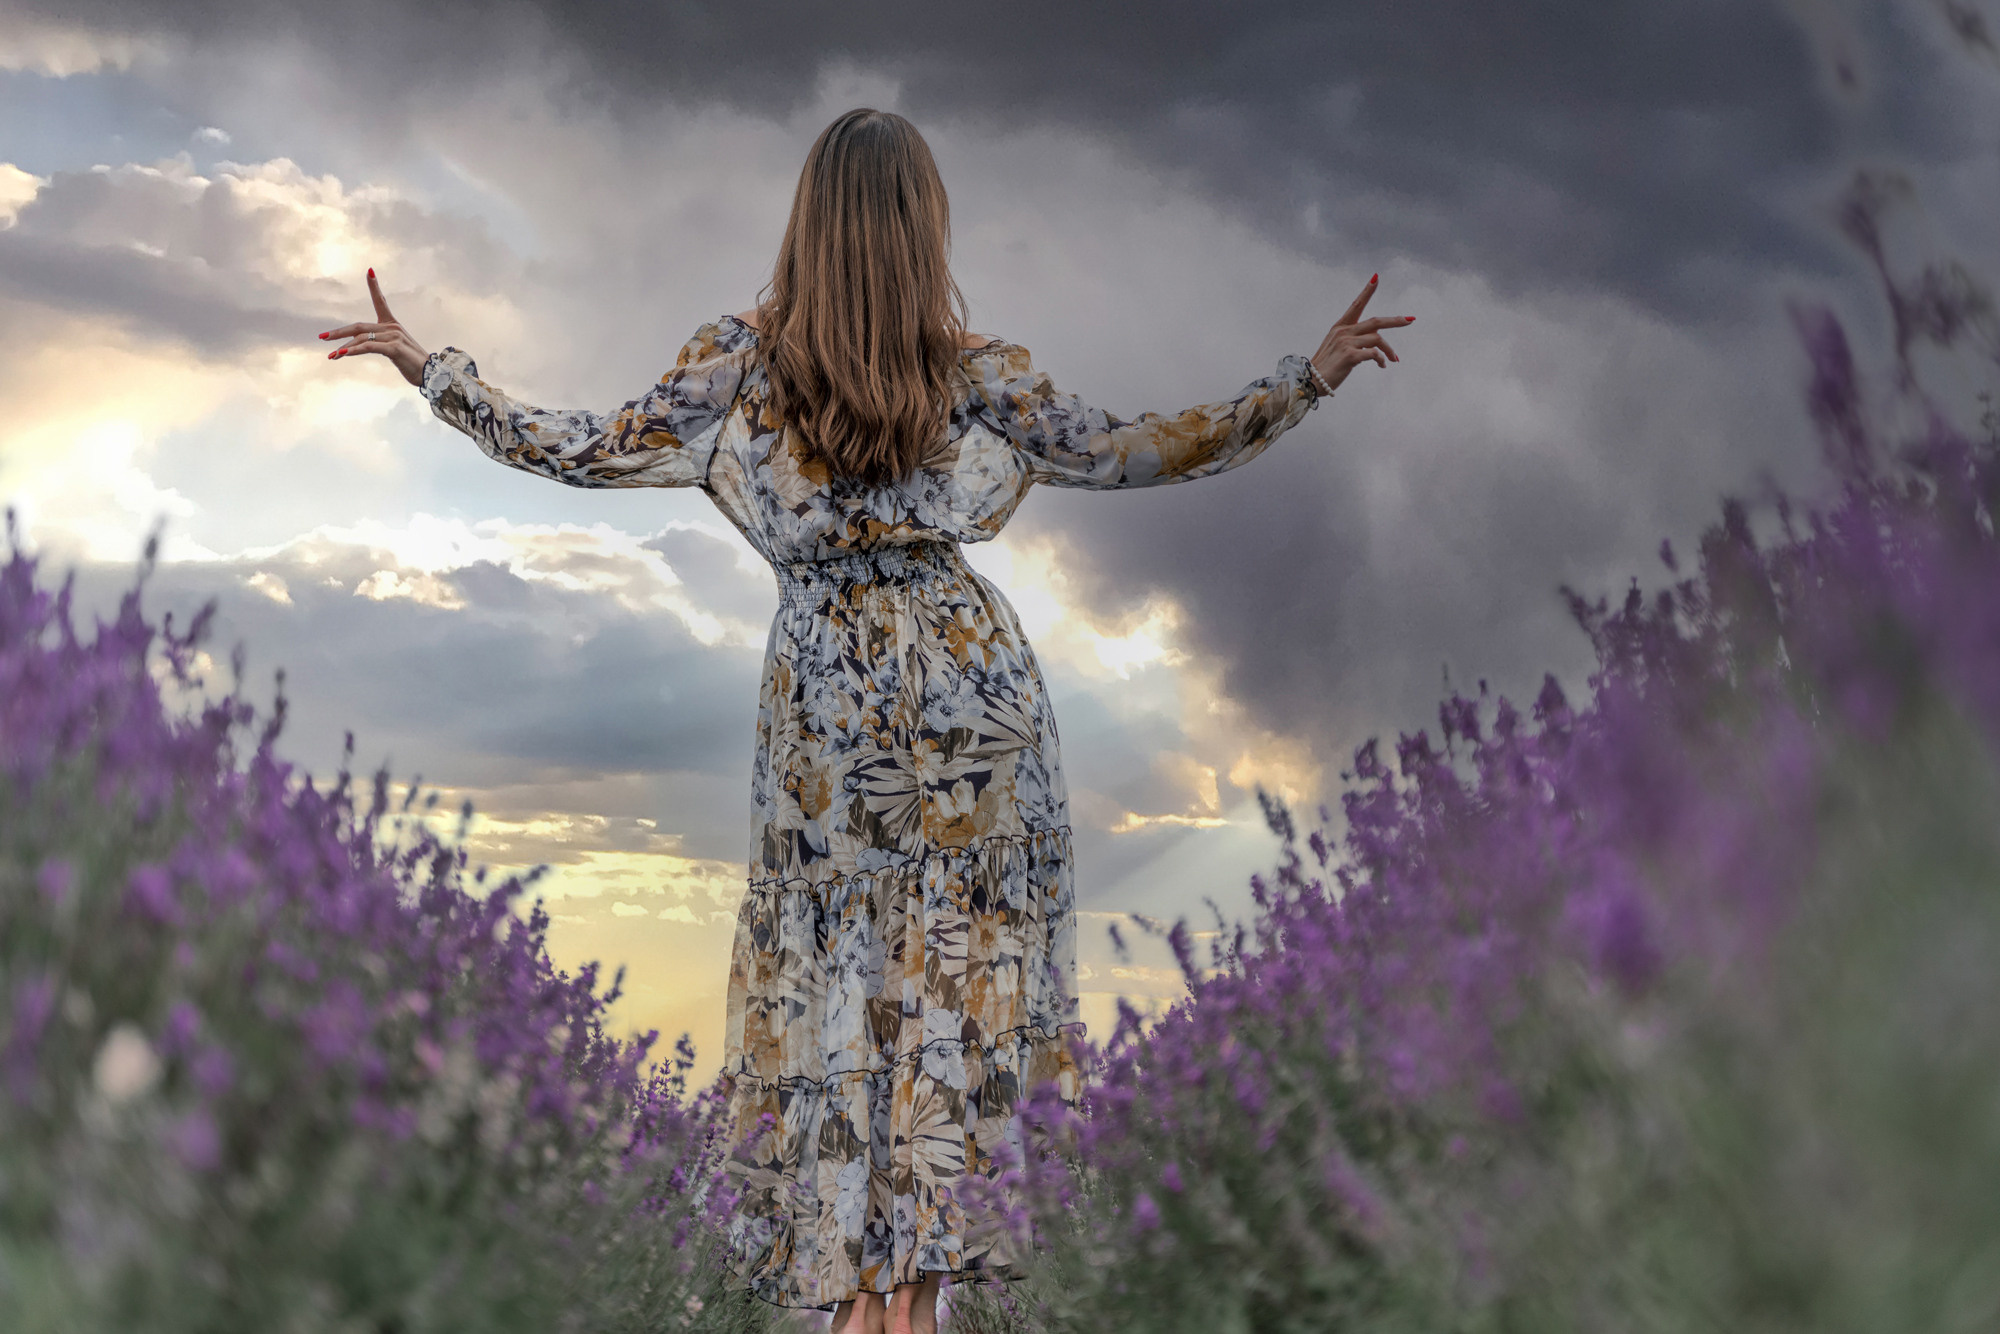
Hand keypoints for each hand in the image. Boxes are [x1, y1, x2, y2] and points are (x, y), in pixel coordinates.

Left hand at [320, 268, 429, 386]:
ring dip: (343, 348)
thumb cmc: (412, 363)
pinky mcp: (394, 348)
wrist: (431, 374)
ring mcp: (393, 336)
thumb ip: (377, 344)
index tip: (369, 271)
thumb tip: (355, 346)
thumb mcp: (393, 350)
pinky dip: (354, 350)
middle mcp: (392, 327)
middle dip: (338, 332)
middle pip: (359, 327)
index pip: (381, 301)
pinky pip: (369, 347)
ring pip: (361, 338)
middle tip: (322, 336)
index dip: (375, 286)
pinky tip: (343, 354)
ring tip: (332, 357)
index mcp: (392, 325)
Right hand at [1310, 274, 1414, 392]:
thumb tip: (1376, 340)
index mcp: (1340, 327)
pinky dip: (1381, 359)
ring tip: (1393, 360)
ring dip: (1389, 350)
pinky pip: (1374, 354)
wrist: (1311, 381)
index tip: (1376, 278)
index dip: (1367, 291)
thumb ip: (1355, 339)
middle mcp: (1343, 331)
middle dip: (1395, 321)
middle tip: (1410, 320)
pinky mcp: (1350, 356)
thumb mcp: (1338, 346)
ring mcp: (1346, 343)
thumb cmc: (1326, 366)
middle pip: (1375, 322)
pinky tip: (1382, 365)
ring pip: (1378, 340)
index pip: (1356, 305)